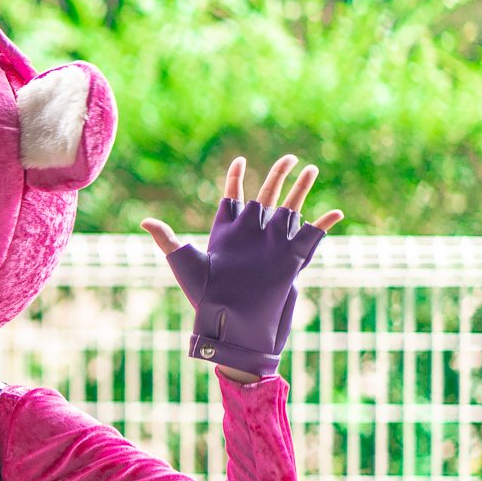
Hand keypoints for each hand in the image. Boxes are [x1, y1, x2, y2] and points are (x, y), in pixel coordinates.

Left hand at [143, 155, 343, 382]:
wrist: (232, 323)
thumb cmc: (205, 298)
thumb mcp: (185, 264)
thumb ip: (168, 240)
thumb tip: (144, 221)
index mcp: (227, 232)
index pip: (232, 197)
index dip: (236, 178)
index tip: (240, 160)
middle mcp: (252, 235)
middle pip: (265, 196)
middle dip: (277, 175)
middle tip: (288, 156)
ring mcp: (273, 244)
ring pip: (291, 209)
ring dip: (302, 189)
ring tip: (312, 168)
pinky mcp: (291, 258)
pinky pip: (311, 237)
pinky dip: (325, 224)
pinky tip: (337, 212)